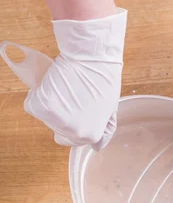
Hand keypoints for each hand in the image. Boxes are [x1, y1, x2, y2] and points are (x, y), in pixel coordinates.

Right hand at [2, 9, 126, 150]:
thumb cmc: (104, 79)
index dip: (76, 123)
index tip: (79, 109)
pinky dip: (39, 96)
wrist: (90, 57)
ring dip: (53, 106)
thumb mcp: (109, 110)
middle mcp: (72, 133)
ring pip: (47, 118)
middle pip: (60, 131)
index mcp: (90, 135)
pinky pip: (34, 105)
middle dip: (65, 116)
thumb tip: (97, 145)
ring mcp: (55, 121)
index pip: (76, 140)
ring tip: (66, 89)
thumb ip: (101, 129)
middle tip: (73, 97)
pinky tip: (53, 85)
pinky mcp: (40, 107)